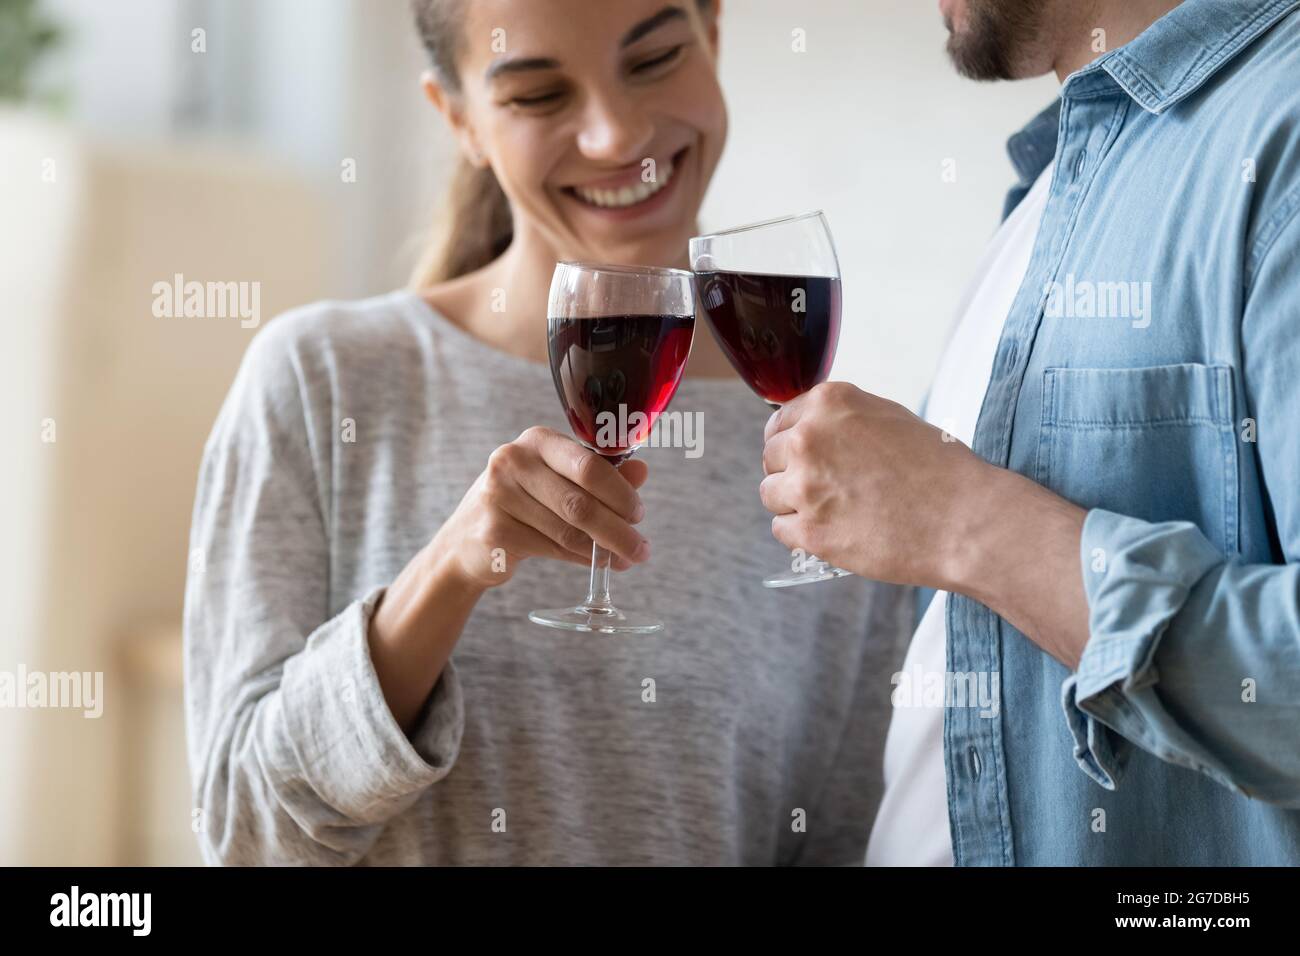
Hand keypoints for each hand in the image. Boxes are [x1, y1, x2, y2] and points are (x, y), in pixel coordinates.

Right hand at [432, 426, 650, 588]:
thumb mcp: (558, 481)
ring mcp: (499, 495)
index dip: (621, 493)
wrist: (466, 540)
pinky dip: (581, 559)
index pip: (589, 465)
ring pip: (569, 530)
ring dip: (604, 550)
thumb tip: (642, 471)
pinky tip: (596, 564)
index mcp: (537, 440)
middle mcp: (513, 460)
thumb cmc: (523, 503)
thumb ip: (600, 475)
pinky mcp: (494, 531)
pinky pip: (553, 549)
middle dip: (618, 529)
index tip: (639, 514)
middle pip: (581, 501)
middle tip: (641, 548)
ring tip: (625, 559)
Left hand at [759, 381, 988, 588]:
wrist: (963, 520)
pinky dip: (802, 534)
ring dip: (794, 504)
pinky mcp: (810, 531)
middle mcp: (809, 440)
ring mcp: (805, 487)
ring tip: (832, 510)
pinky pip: (782, 530)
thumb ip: (841, 419)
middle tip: (826, 487)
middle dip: (792, 472)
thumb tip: (810, 427)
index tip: (804, 456)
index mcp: (829, 404)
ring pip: (770, 494)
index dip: (793, 442)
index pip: (781, 421)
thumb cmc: (939, 469)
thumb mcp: (889, 417)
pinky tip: (834, 530)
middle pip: (770, 457)